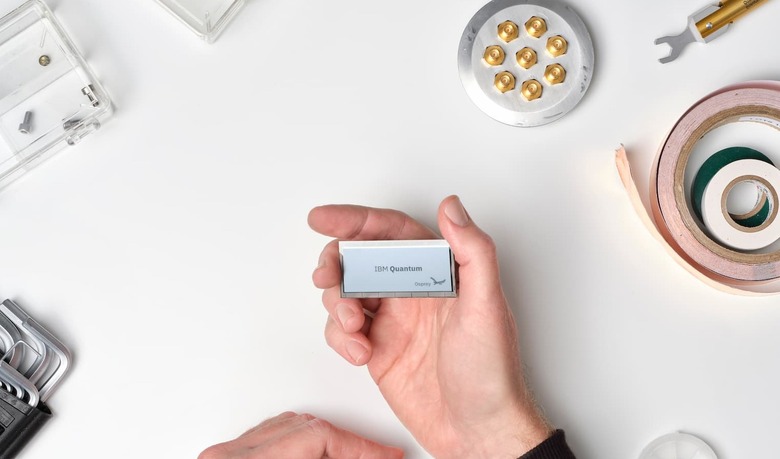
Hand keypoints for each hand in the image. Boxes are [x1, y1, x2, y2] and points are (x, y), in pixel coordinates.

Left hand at [198, 412, 403, 458]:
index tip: (388, 454)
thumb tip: (366, 457)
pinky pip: (274, 440)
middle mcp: (232, 454)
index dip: (362, 447)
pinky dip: (304, 446)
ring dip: (329, 442)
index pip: (320, 436)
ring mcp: (229, 456)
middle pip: (309, 428)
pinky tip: (323, 455)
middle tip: (378, 456)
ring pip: (292, 430)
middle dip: (350, 444)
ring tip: (355, 456)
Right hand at [308, 196, 551, 458]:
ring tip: (353, 325)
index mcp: (439, 273)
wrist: (478, 433)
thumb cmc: (491, 373)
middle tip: (327, 276)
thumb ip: (473, 252)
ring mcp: (393, 321)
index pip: (392, 232)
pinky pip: (342, 331)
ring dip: (337, 304)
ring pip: (345, 293)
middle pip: (360, 259)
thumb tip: (452, 206)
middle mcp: (412, 292)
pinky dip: (340, 338)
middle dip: (335, 263)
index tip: (325, 218)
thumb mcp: (487, 307)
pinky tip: (360, 353)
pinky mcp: (377, 349)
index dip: (356, 219)